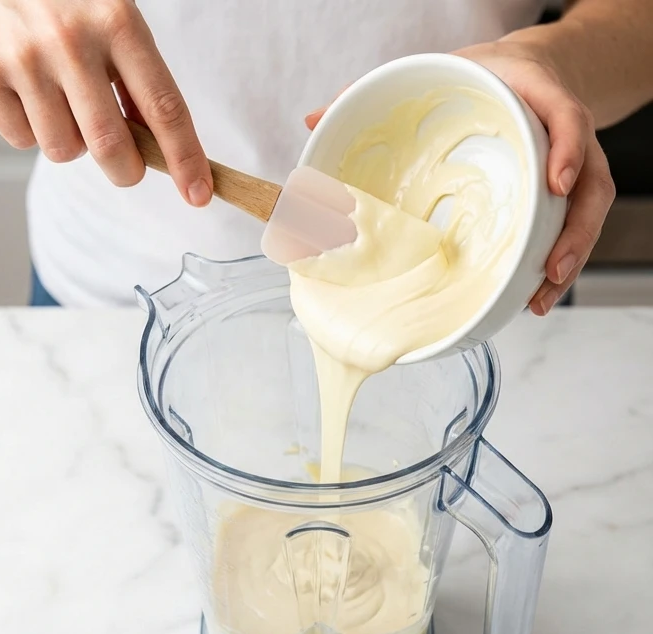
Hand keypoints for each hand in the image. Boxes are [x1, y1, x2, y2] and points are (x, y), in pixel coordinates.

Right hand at [0, 0, 211, 204]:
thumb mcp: (114, 14)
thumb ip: (135, 72)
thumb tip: (155, 141)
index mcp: (117, 21)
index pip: (164, 106)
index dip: (185, 157)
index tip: (198, 193)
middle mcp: (70, 42)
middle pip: (110, 145)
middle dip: (126, 170)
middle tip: (126, 166)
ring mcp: (23, 61)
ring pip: (63, 150)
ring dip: (73, 143)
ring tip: (65, 105)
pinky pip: (22, 140)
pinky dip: (32, 131)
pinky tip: (32, 96)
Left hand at [305, 41, 615, 315]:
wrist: (523, 73)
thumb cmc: (479, 78)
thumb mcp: (436, 71)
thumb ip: (374, 90)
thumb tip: (312, 119)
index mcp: (533, 95)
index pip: (567, 118)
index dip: (566, 150)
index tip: (556, 184)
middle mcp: (561, 133)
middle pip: (591, 181)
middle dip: (574, 229)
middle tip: (549, 265)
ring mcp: (572, 164)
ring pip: (587, 211)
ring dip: (570, 254)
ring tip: (543, 290)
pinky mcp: (568, 191)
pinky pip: (574, 227)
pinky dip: (559, 260)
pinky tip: (536, 292)